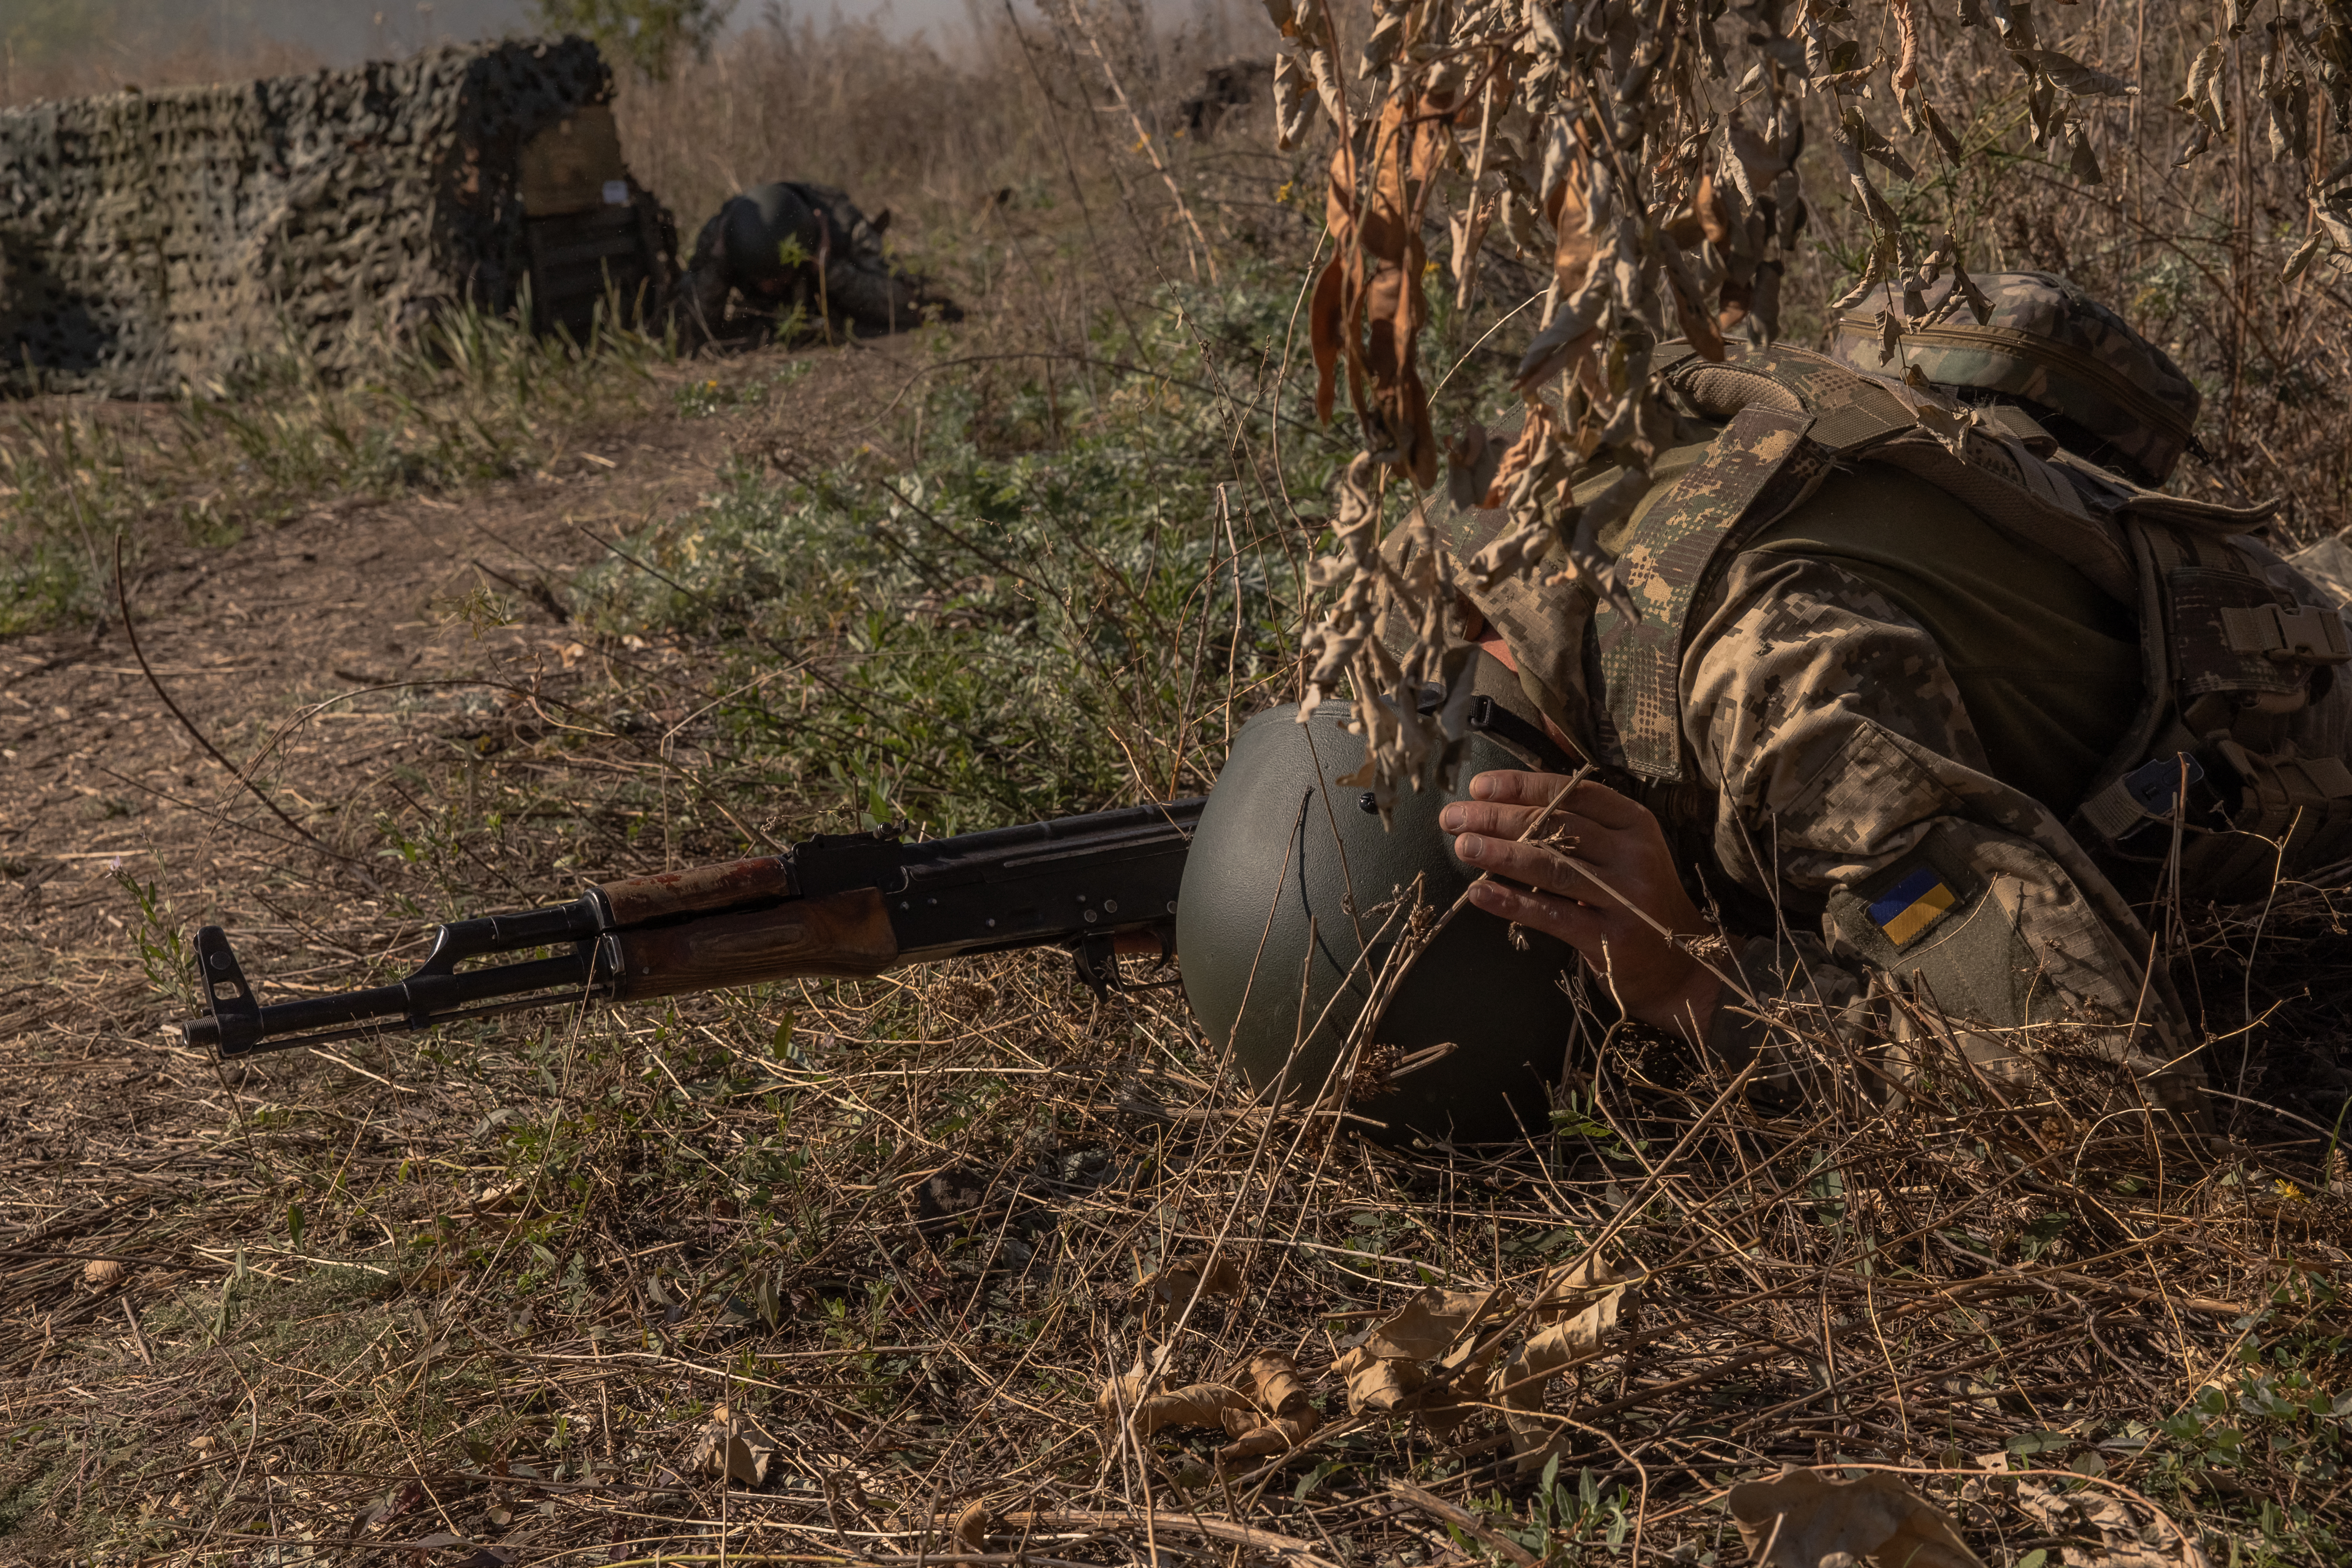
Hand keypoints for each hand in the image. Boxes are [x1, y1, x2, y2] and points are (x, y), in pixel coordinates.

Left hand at [1440, 771, 1722, 1042]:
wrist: (1680, 965)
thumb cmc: (1634, 897)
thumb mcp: (1621, 847)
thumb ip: (1580, 814)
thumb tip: (1524, 765)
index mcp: (1634, 823)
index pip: (1573, 793)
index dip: (1522, 786)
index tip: (1478, 786)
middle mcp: (1634, 854)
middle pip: (1557, 827)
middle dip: (1498, 818)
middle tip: (1453, 818)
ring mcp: (1626, 897)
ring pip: (1552, 867)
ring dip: (1501, 855)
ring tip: (1462, 847)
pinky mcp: (1611, 939)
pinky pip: (1553, 916)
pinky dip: (1512, 903)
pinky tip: (1479, 894)